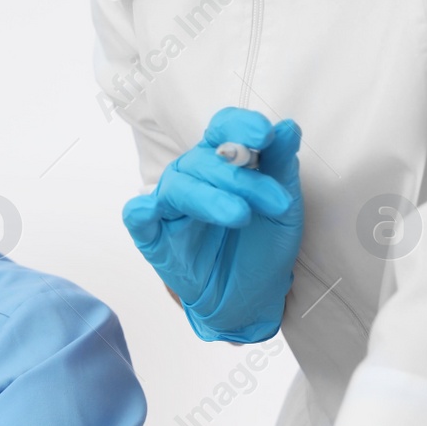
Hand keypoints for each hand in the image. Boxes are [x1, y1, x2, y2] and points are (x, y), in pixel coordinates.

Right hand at [122, 108, 303, 342]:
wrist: (251, 299)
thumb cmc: (263, 248)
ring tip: (241, 216)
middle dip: (241, 178)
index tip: (265, 136)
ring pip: (178, 186)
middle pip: (204, 160)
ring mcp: (170, 206)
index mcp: (222, 162)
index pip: (222, 130)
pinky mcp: (152, 236)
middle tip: (275, 202)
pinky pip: (137, 216)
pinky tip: (152, 209)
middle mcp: (193, 177)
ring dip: (209, 198)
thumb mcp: (283, 208)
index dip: (239, 126)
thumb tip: (288, 127)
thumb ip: (281, 168)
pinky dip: (141, 209)